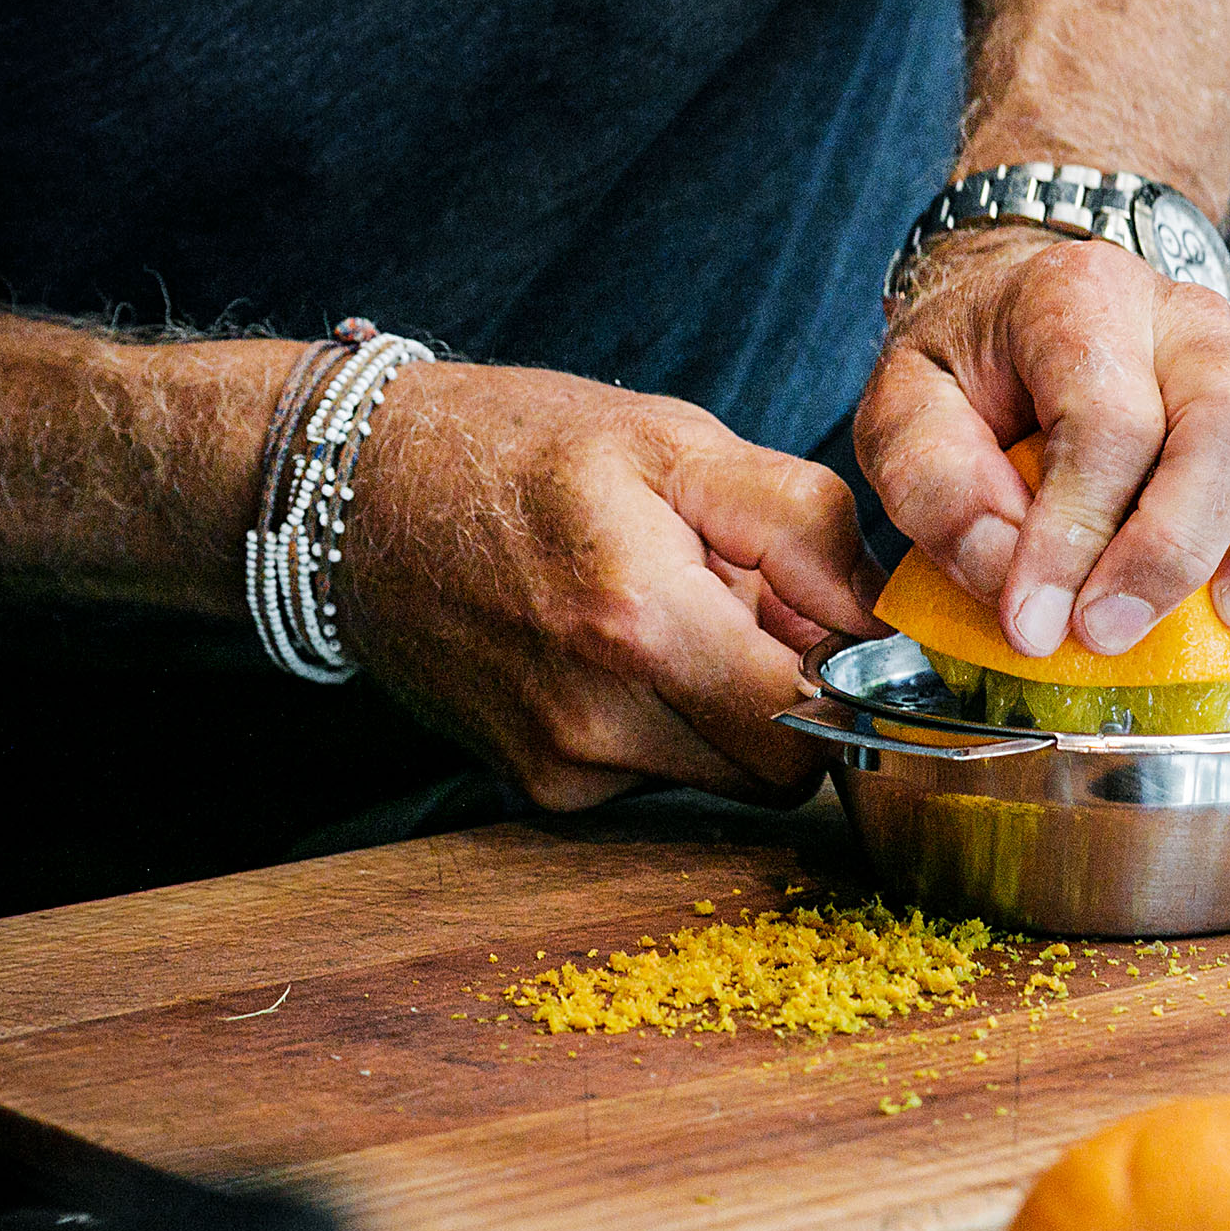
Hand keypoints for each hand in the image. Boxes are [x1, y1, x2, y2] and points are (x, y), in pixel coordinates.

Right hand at [338, 361, 882, 809]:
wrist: (350, 496)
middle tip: (742, 612)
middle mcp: (597, 718)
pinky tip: (612, 651)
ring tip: (666, 618)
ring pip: (721, 777)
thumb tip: (879, 615)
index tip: (821, 625)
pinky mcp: (537, 788)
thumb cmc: (516, 450)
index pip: (811, 725)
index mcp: (642, 622)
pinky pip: (655, 776)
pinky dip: (662, 724)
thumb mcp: (678, 442)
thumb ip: (802, 526)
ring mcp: (561, 765)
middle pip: (776, 771)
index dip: (842, 679)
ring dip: (724, 712)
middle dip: (787, 700)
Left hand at [855, 230, 1229, 665]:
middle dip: (1175, 548)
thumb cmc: (984, 370)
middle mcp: (1197, 320)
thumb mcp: (907, 404)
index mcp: (1086, 299)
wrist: (1049, 304)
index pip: (1106, 417)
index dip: (1072, 533)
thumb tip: (1010, 571)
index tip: (1033, 622)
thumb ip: (934, 480)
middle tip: (1111, 634)